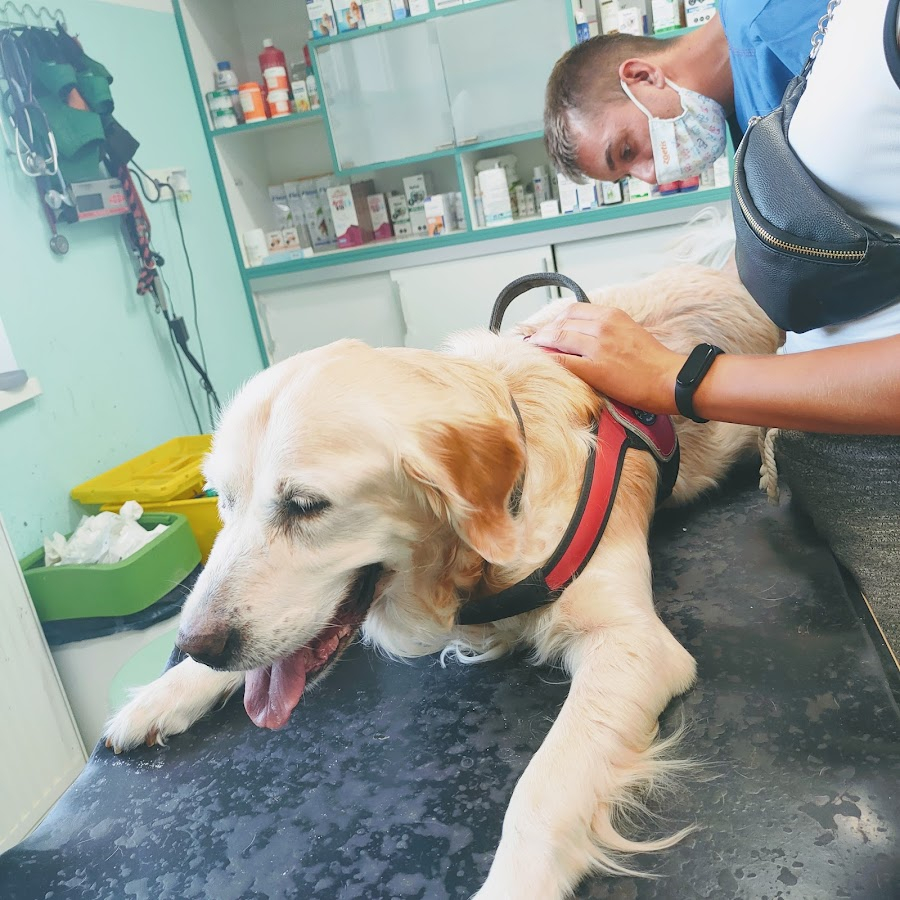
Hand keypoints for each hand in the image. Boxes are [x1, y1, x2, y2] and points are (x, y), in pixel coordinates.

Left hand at [530, 305, 685, 414]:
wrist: (671, 379)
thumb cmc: (653, 361)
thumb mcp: (629, 332)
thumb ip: (607, 329)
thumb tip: (584, 335)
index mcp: (612, 315)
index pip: (572, 310)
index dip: (554, 320)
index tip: (546, 329)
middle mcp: (603, 326)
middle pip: (561, 323)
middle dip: (543, 332)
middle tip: (534, 342)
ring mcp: (598, 347)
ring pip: (558, 339)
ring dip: (541, 345)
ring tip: (532, 352)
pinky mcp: (596, 369)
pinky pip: (563, 361)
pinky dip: (548, 361)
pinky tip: (541, 365)